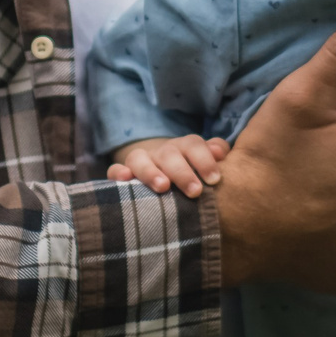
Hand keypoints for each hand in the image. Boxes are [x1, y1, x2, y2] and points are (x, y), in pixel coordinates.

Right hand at [108, 134, 227, 197]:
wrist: (164, 170)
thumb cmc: (192, 170)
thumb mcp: (206, 161)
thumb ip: (217, 153)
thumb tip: (220, 152)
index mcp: (184, 146)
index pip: (193, 145)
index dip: (204, 160)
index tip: (214, 180)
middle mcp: (162, 151)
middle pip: (169, 154)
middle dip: (182, 172)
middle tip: (195, 191)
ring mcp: (141, 160)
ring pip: (140, 159)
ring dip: (151, 172)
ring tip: (163, 187)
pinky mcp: (123, 172)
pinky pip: (115, 169)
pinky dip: (118, 173)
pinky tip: (125, 179)